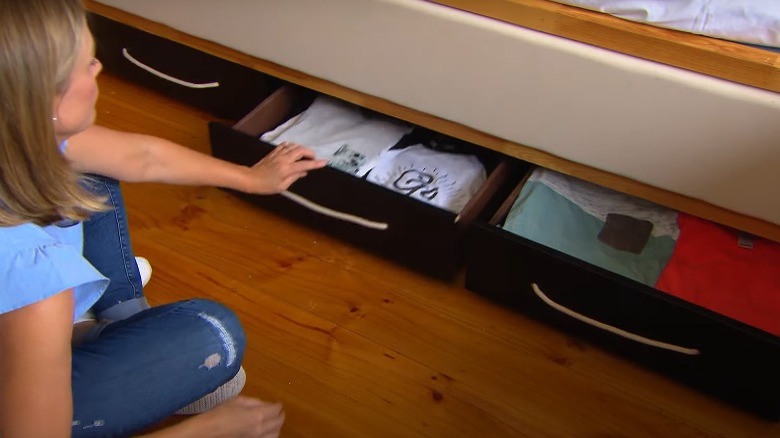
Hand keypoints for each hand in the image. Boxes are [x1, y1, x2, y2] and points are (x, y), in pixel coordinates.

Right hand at [163, 396, 285, 437]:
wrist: (207, 432)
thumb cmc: (219, 414)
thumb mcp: (237, 401)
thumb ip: (254, 401)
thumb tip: (265, 403)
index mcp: (258, 415)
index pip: (276, 409)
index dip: (278, 405)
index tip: (277, 403)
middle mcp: (261, 429)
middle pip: (279, 422)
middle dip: (280, 415)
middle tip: (279, 412)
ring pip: (276, 434)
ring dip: (277, 427)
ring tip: (274, 423)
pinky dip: (270, 436)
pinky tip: (266, 433)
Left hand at [247, 142, 325, 193]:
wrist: (250, 179)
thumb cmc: (266, 186)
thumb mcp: (282, 186)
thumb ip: (294, 177)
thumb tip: (304, 172)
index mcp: (286, 169)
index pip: (305, 164)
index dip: (315, 164)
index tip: (324, 162)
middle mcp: (283, 159)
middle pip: (300, 150)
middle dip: (309, 152)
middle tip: (313, 158)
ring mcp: (278, 154)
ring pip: (293, 146)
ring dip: (301, 148)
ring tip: (304, 154)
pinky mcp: (273, 152)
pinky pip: (284, 145)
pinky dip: (291, 146)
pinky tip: (293, 149)